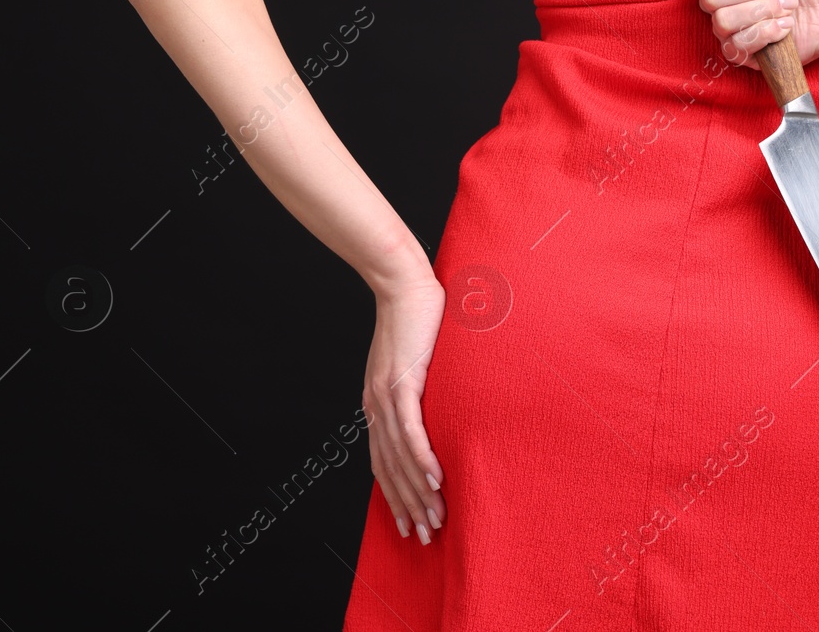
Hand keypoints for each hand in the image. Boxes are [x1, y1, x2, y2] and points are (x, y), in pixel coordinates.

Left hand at [363, 275, 447, 544]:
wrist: (403, 282)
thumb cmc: (416, 318)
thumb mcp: (415, 361)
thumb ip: (421, 387)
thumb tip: (442, 408)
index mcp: (377, 404)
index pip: (384, 462)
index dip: (395, 496)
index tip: (410, 523)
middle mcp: (376, 406)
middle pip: (390, 469)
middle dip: (407, 506)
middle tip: (425, 536)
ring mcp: (386, 395)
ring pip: (401, 457)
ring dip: (418, 492)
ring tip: (435, 518)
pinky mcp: (402, 381)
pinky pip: (411, 430)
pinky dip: (422, 458)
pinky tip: (436, 479)